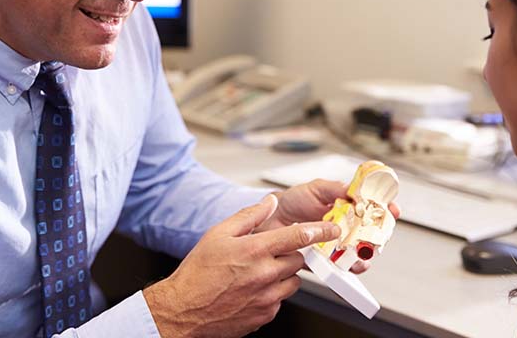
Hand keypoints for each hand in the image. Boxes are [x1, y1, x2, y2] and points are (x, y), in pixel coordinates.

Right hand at [143, 194, 339, 336]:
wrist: (184, 310)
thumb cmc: (197, 274)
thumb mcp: (218, 234)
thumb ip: (249, 215)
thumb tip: (269, 203)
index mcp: (255, 250)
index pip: (299, 236)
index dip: (320, 230)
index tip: (332, 229)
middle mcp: (265, 274)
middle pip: (298, 259)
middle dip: (289, 254)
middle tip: (268, 253)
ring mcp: (267, 297)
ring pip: (293, 281)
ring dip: (283, 274)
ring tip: (258, 272)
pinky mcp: (265, 315)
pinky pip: (281, 300)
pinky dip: (273, 293)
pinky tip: (252, 289)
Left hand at [255, 179, 401, 273]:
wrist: (270, 219)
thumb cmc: (294, 200)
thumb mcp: (317, 188)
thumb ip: (336, 188)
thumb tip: (355, 189)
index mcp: (347, 208)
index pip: (373, 209)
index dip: (386, 209)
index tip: (393, 210)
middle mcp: (345, 227)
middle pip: (371, 235)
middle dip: (379, 237)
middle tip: (379, 236)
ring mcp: (336, 245)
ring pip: (358, 255)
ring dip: (364, 257)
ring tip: (363, 256)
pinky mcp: (325, 261)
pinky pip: (339, 269)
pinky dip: (346, 271)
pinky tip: (347, 267)